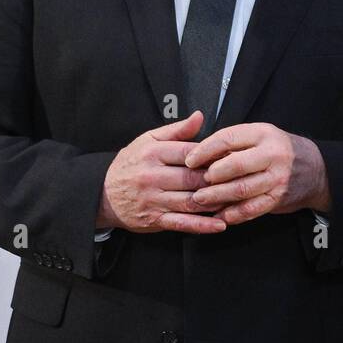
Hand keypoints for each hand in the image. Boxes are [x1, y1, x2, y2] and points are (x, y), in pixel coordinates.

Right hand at [99, 112, 226, 234]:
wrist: (101, 193)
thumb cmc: (130, 164)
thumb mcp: (148, 141)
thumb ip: (176, 130)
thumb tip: (200, 117)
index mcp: (153, 153)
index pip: (190, 152)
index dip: (213, 155)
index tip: (233, 157)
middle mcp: (152, 176)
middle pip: (193, 178)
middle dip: (218, 180)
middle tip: (241, 180)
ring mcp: (153, 199)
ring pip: (191, 201)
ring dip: (216, 203)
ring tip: (236, 201)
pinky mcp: (154, 219)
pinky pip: (182, 223)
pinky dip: (202, 225)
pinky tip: (220, 224)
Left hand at [183, 122, 331, 226]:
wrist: (315, 169)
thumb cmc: (279, 150)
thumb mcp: (259, 136)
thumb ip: (233, 143)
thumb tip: (199, 154)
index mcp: (263, 134)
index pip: (228, 139)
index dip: (205, 150)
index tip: (189, 160)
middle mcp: (272, 154)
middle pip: (235, 166)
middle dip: (211, 176)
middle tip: (194, 183)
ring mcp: (277, 178)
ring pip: (242, 189)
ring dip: (218, 197)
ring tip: (200, 200)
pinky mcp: (278, 198)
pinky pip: (252, 208)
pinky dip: (234, 214)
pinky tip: (220, 215)